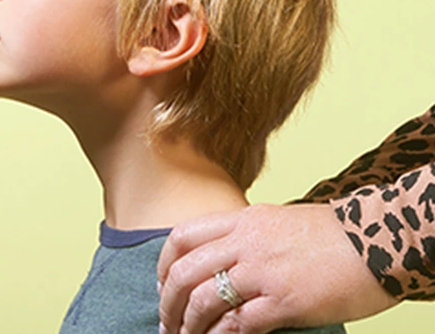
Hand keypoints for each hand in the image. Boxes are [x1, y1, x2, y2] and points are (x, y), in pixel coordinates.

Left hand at [156, 204, 398, 333]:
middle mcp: (245, 243)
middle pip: (184, 272)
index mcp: (243, 220)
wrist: (381, 240)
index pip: (182, 237)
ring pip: (203, 300)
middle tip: (167, 322)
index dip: (164, 265)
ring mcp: (263, 272)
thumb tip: (224, 259)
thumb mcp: (280, 220)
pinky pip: (237, 324)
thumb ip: (248, 237)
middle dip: (168, 302)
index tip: (164, 285)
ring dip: (188, 325)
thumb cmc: (336, 234)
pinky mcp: (284, 301)